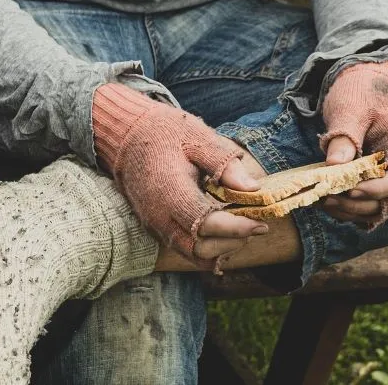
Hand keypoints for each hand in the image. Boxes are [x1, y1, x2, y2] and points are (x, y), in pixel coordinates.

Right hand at [93, 84, 265, 264]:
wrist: (126, 135)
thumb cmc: (163, 133)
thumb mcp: (196, 137)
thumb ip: (224, 164)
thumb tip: (252, 188)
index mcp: (170, 191)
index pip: (207, 224)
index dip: (237, 229)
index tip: (261, 224)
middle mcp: (159, 215)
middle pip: (200, 249)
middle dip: (232, 243)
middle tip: (253, 226)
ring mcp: (154, 223)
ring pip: (191, 254)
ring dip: (220, 249)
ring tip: (240, 230)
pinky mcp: (154, 226)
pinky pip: (182, 247)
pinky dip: (206, 247)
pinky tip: (223, 233)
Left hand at [320, 61, 387, 224]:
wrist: (367, 82)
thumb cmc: (362, 92)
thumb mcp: (352, 109)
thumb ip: (344, 137)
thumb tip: (334, 166)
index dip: (371, 190)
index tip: (345, 189)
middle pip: (385, 201)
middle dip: (354, 203)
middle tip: (323, 197)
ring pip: (374, 207)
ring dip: (349, 209)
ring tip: (320, 201)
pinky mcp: (374, 178)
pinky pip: (365, 201)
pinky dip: (347, 205)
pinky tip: (324, 199)